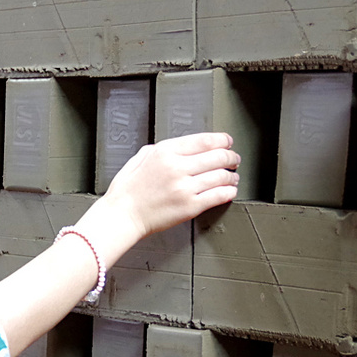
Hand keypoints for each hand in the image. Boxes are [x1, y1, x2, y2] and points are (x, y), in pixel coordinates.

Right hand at [99, 132, 240, 241]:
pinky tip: (230, 191)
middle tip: (234, 159)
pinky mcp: (190, 207)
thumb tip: (181, 147)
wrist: (122, 216)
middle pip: (218, 156)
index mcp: (165, 152)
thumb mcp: (140, 158)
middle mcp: (177, 167)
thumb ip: (161, 150)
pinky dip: (228, 192)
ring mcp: (185, 188)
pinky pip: (218, 196)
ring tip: (233, 177)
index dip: (222, 140)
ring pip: (221, 176)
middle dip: (231, 157)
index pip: (204, 140)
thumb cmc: (127, 191)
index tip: (227, 142)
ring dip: (232, 176)